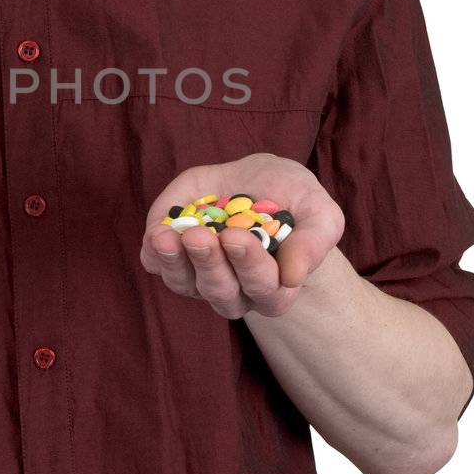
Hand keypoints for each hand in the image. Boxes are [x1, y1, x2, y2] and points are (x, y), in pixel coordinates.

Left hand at [139, 152, 343, 317]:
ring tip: (168, 237)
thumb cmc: (294, 199)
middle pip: (221, 292)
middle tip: (202, 236)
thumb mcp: (319, 212)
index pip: (264, 289)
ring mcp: (200, 278)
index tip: (238, 236)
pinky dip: (154, 252)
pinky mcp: (172, 259)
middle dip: (210, 263)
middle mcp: (236, 291)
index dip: (250, 266)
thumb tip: (293, 277)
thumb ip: (314, 243)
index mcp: (276, 287)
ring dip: (174, 262)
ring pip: (184, 284)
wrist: (259, 181)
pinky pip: (157, 266)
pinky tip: (156, 233)